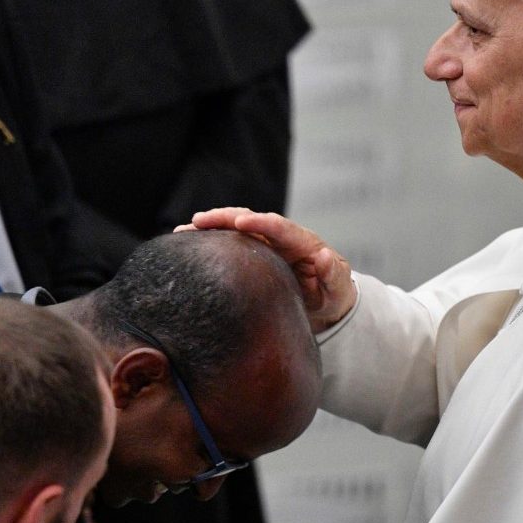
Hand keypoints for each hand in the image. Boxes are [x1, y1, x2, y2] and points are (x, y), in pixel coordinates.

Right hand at [183, 208, 355, 333]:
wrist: (326, 305)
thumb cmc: (334, 296)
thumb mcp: (339, 289)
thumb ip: (334, 275)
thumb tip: (325, 256)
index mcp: (301, 243)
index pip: (279, 227)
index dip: (260, 222)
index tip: (240, 221)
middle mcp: (279, 238)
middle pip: (250, 221)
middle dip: (224, 218)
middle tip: (198, 221)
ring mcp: (265, 245)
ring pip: (234, 230)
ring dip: (209, 227)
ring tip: (183, 231)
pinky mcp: (253, 256)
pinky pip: (230, 244)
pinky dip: (209, 242)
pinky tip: (186, 246)